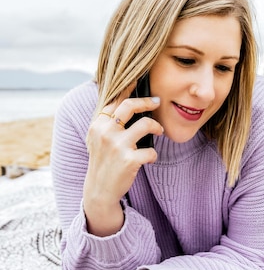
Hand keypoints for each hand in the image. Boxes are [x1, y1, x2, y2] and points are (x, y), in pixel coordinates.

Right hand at [83, 94, 162, 234]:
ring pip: (146, 124)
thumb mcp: (98, 139)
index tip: (139, 79)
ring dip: (157, 127)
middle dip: (147, 101)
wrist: (99, 190)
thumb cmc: (103, 162)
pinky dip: (153, 155)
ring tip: (159, 131)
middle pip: (130, 105)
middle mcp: (106, 132)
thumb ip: (108, 122)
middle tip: (157, 101)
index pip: (115, 100)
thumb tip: (129, 101)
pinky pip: (151, 151)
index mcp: (98, 125)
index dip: (128, 88)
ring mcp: (117, 146)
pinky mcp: (129, 160)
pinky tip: (149, 159)